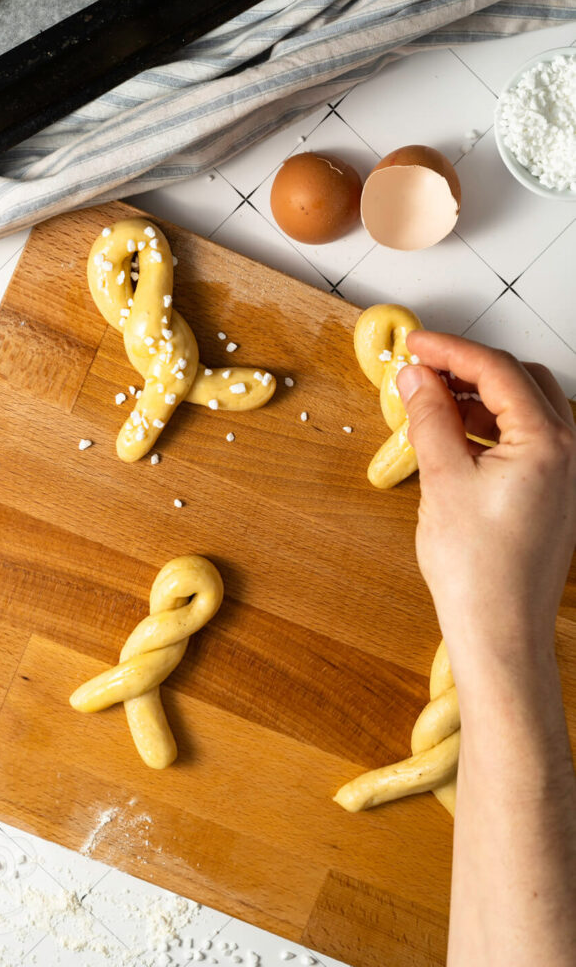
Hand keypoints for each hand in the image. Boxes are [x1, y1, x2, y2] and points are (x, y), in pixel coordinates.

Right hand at [396, 333, 575, 674]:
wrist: (499, 631)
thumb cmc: (478, 570)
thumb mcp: (442, 479)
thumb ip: (429, 417)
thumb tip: (416, 376)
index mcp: (548, 441)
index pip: (497, 370)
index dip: (451, 350)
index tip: (415, 344)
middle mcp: (570, 450)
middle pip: (520, 380)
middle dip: (469, 367)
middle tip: (423, 368)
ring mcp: (566, 472)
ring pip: (525, 407)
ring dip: (480, 396)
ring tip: (432, 400)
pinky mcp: (554, 491)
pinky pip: (527, 437)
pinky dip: (491, 425)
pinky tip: (455, 433)